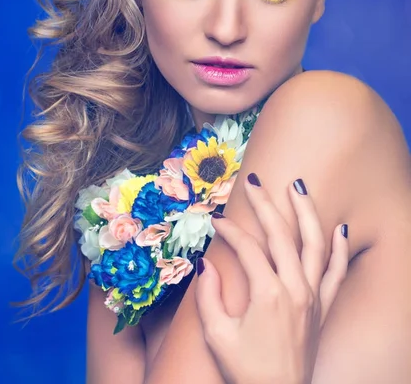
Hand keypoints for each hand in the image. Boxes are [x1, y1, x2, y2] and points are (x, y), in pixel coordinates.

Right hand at [194, 174, 348, 383]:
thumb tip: (205, 263)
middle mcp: (296, 289)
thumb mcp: (216, 334)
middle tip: (253, 181)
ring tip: (298, 186)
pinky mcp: (322, 307)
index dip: (229, 229)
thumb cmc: (245, 368)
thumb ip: (208, 295)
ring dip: (307, 212)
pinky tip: (340, 229)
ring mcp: (313, 296)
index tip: (215, 219)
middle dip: (265, 204)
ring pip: (315, 244)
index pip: (248, 247)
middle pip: (282, 235)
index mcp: (268, 293)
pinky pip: (337, 272)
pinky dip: (340, 249)